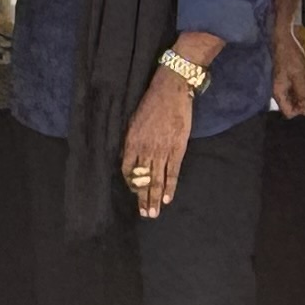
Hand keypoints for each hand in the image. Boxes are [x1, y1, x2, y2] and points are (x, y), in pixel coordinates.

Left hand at [120, 71, 194, 218]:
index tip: (133, 192)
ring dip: (155, 198)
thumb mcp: (133, 120)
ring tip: (154, 213)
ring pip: (157, 180)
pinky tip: (168, 199)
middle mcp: (145, 149)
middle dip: (143, 198)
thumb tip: (128, 156)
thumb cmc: (151, 102)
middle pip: (142, 179)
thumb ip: (131, 140)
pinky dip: (170, 187)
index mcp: (132, 142)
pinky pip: (173, 173)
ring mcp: (162, 150)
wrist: (171, 90)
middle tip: (144, 214)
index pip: (127, 169)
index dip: (130, 183)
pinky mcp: (177, 149)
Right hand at [270, 27, 304, 119]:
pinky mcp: (286, 78)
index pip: (289, 113)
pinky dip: (303, 88)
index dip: (300, 111)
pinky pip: (295, 89)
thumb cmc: (290, 56)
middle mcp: (278, 91)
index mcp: (278, 93)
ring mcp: (282, 85)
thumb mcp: (299, 76)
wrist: (285, 38)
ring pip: (294, 98)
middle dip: (303, 104)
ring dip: (304, 95)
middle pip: (292, 106)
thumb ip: (303, 94)